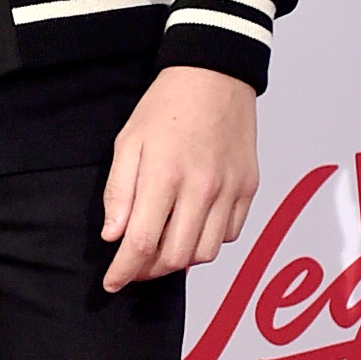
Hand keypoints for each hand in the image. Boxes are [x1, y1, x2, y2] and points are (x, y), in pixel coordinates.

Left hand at [100, 67, 258, 292]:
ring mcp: (230, 190)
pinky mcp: (248, 188)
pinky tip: (192, 227)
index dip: (124, 271)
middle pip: (175, 257)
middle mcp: (202, 189)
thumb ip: (120, 191)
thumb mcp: (128, 142)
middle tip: (133, 265)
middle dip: (149, 270)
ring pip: (205, 253)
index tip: (112, 283)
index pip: (142, 243)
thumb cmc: (166, 106)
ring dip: (179, 260)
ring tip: (162, 247)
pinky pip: (229, 235)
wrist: (215, 76)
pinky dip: (207, 241)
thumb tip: (114, 235)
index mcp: (165, 176)